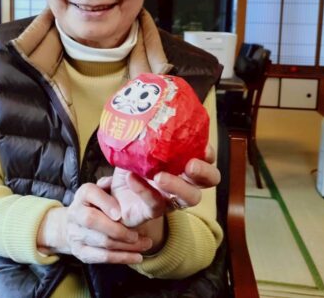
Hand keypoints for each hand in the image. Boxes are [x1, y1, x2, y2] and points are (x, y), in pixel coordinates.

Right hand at [37, 183, 151, 263]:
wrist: (73, 226)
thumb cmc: (96, 204)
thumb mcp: (103, 189)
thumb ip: (114, 182)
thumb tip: (131, 172)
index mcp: (83, 193)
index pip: (90, 193)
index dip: (105, 203)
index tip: (120, 213)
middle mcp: (75, 212)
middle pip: (92, 220)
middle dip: (118, 229)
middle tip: (138, 234)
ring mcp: (76, 233)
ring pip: (101, 241)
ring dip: (126, 246)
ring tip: (146, 244)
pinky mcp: (81, 252)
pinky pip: (102, 257)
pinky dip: (121, 258)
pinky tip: (137, 257)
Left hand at [97, 144, 220, 227]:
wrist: (113, 195)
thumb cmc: (132, 168)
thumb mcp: (139, 148)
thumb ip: (144, 134)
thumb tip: (140, 111)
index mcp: (184, 165)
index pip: (207, 160)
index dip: (209, 154)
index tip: (203, 148)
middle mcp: (184, 183)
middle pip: (209, 181)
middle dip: (204, 172)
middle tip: (190, 165)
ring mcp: (171, 200)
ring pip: (189, 199)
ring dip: (178, 186)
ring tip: (160, 176)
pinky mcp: (153, 212)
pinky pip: (155, 204)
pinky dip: (144, 190)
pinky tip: (132, 178)